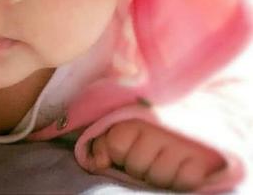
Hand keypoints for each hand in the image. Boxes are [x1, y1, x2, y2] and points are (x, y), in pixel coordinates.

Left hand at [88, 119, 224, 191]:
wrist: (202, 116)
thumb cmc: (155, 129)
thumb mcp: (126, 130)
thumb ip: (105, 142)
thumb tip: (96, 164)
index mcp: (138, 116)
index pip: (116, 145)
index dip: (119, 154)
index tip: (128, 149)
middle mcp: (159, 127)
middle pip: (136, 166)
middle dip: (139, 167)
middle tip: (151, 156)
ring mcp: (182, 143)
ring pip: (159, 178)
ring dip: (160, 176)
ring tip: (166, 162)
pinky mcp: (203, 159)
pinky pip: (185, 182)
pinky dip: (182, 180)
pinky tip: (182, 167)